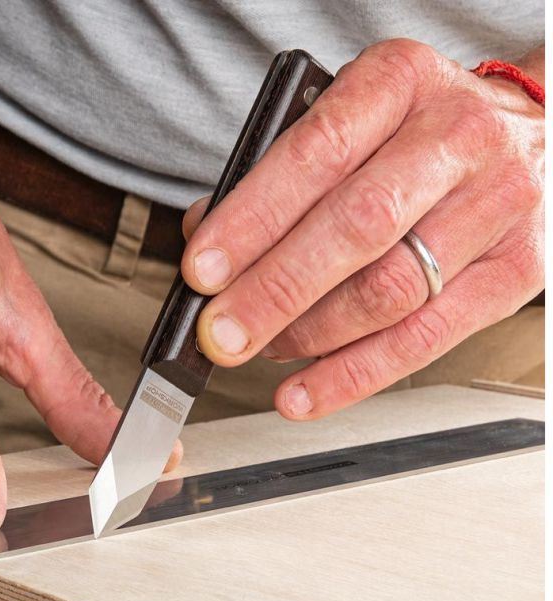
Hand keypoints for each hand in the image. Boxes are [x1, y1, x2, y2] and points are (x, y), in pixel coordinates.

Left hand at [181, 39, 543, 419]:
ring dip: (308, 336)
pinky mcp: (515, 272)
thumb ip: (278, 175)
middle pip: (355, 229)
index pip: (315, 155)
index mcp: (401, 84)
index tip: (204, 271)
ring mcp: (496, 206)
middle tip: (222, 333)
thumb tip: (209, 237)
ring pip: (388, 291)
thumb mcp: (351, 123)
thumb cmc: (416, 136)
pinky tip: (306, 391)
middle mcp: (456, 138)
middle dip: (274, 292)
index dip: (252, 220)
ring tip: (261, 349)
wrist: (527, 139)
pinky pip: (425, 339)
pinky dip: (354, 375)